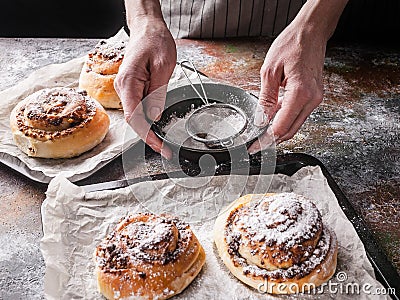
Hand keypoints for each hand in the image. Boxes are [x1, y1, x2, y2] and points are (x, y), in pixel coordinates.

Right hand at [114, 16, 175, 158]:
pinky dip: (148, 118)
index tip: (159, 146)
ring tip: (164, 140)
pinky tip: (158, 124)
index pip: (134, 117)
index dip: (146, 135)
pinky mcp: (132, 88)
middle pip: (134, 120)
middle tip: (166, 149)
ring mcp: (126, 89)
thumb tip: (155, 116)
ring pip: (136, 115)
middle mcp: (123, 88)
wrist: (147, 29)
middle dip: (149, 136)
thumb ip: (158, 93)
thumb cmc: (155, 41)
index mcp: (129, 82)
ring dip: (149, 128)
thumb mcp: (164, 67)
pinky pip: (138, 107)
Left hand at [248, 0, 347, 153]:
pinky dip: (285, 118)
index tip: (254, 146)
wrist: (310, 32)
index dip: (266, 140)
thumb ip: (265, 100)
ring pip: (295, 124)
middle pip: (290, 131)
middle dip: (272, 140)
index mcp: (301, 93)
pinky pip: (298, 114)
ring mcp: (316, 99)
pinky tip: (272, 116)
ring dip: (278, 129)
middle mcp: (312, 99)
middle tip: (256, 144)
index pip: (281, 127)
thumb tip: (261, 121)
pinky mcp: (315, 96)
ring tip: (261, 131)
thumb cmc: (292, 45)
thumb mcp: (270, 71)